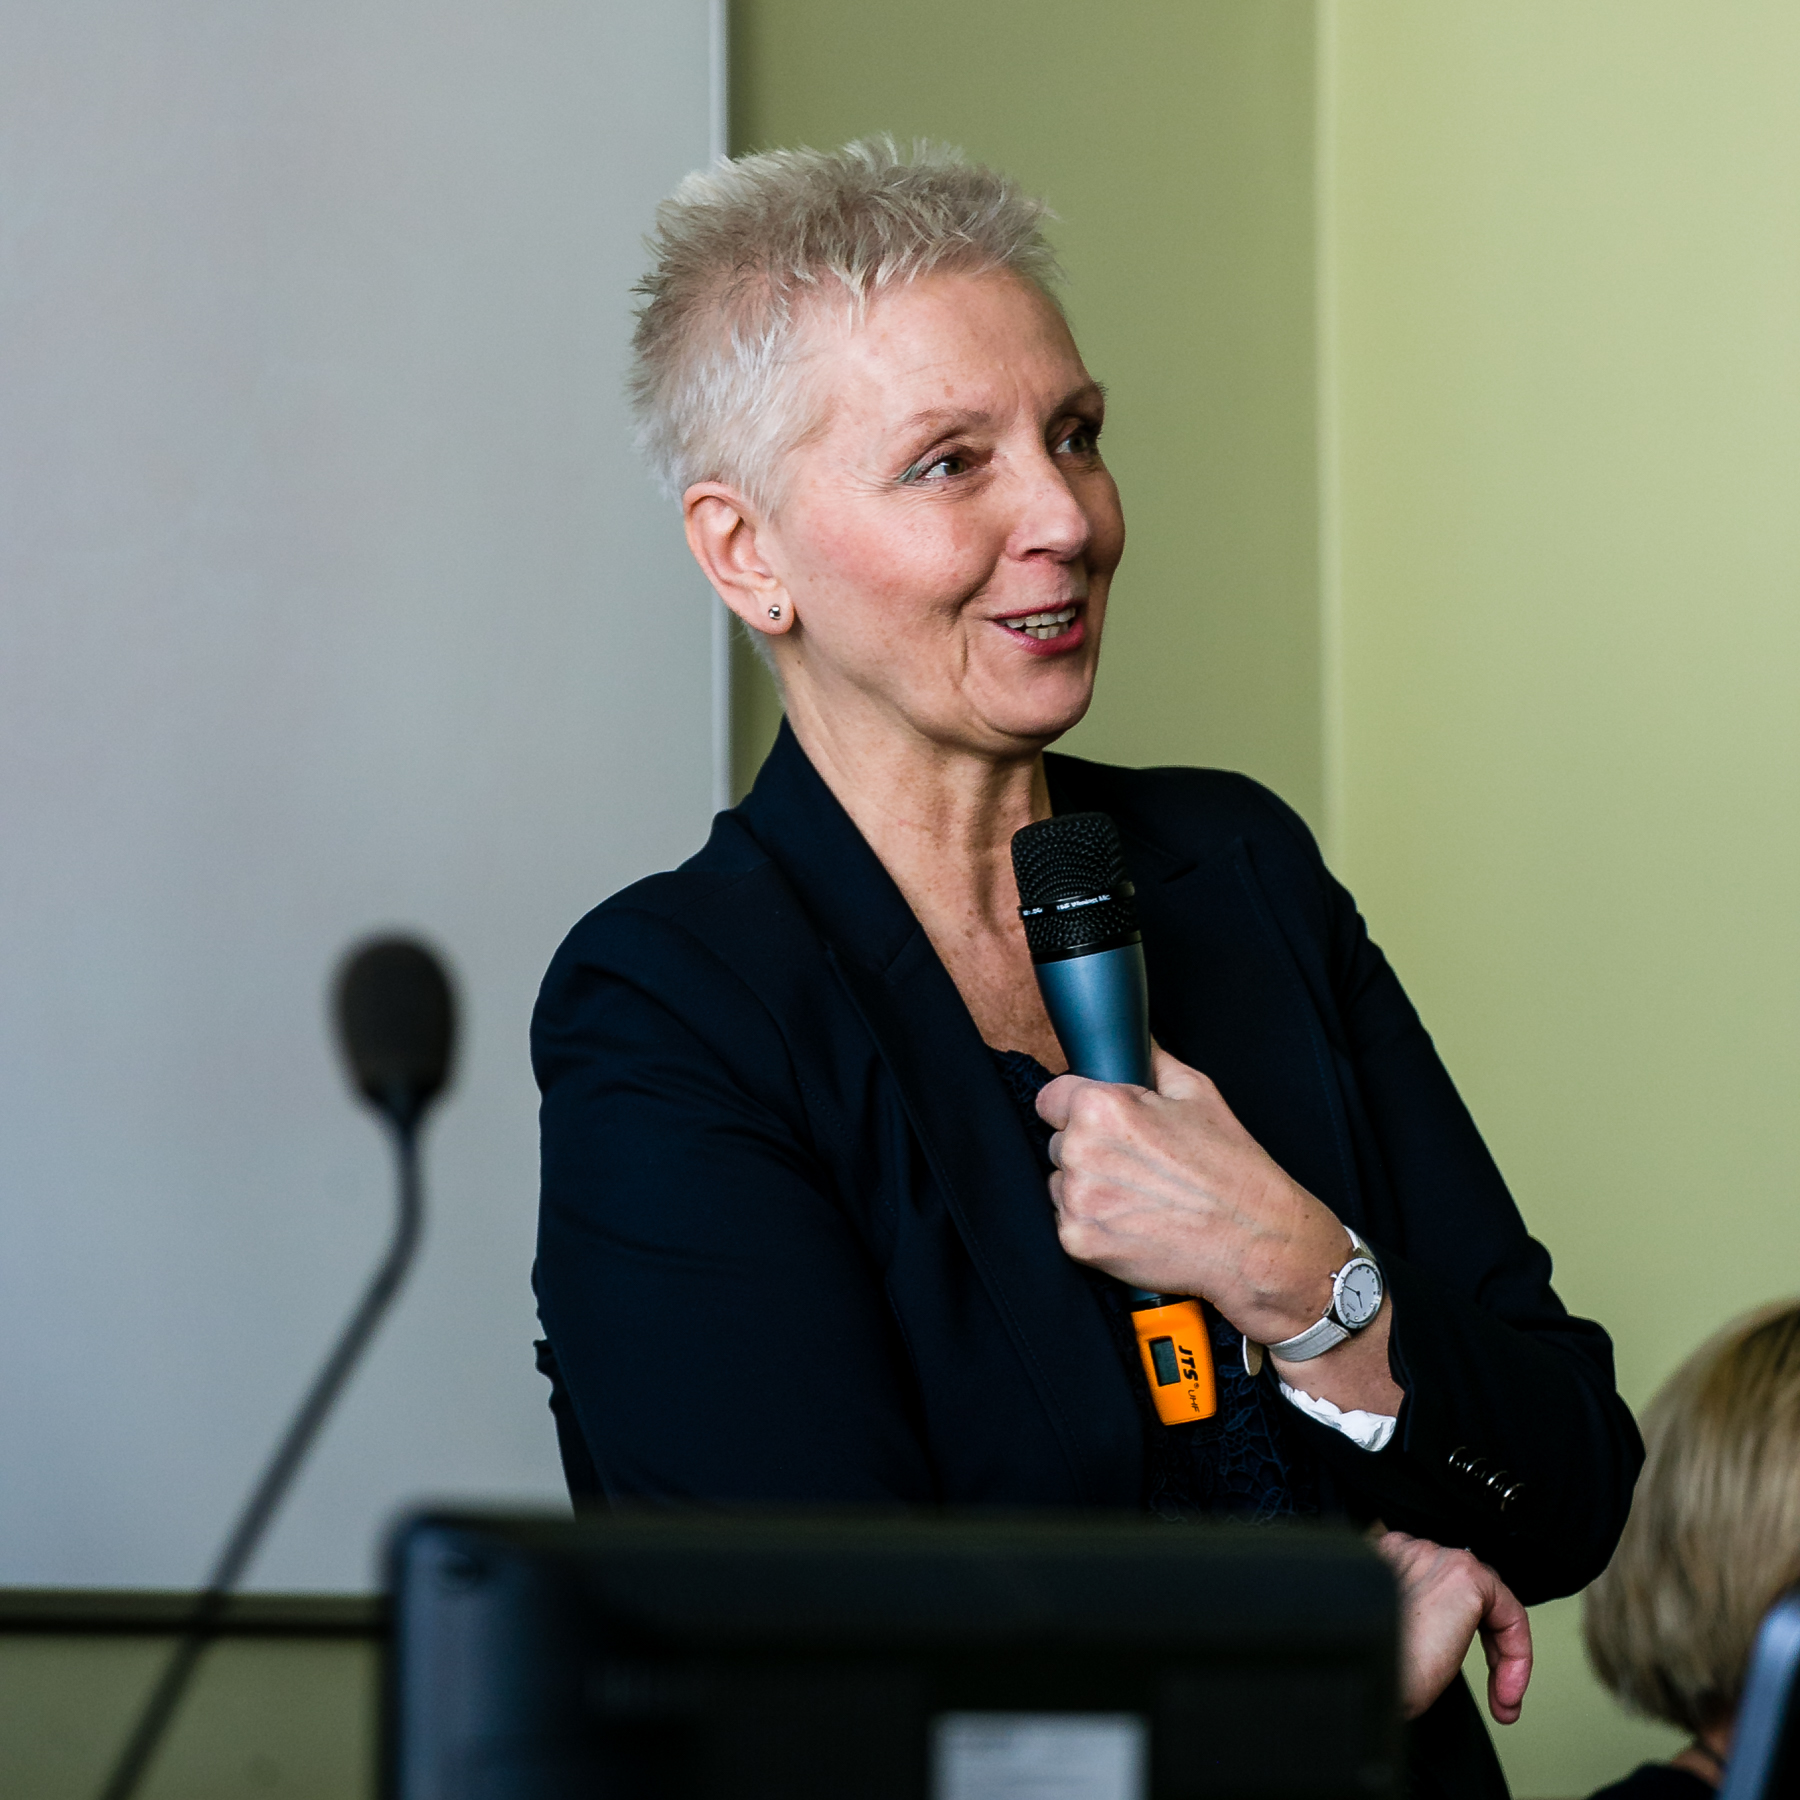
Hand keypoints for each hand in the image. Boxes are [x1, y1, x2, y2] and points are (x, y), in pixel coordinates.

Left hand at [1036, 1045, 1353, 1345]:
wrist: (1255, 1241)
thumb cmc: (1231, 1168)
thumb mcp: (1198, 1093)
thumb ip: (1152, 1060)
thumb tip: (1133, 1042)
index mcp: (1101, 1108)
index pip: (1052, 1097)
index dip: (1077, 1106)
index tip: (1101, 1121)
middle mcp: (1079, 1151)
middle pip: (1057, 1141)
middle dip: (1088, 1146)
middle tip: (1137, 1162)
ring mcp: (1076, 1201)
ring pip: (1061, 1183)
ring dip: (1088, 1186)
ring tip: (1140, 1194)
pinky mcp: (1078, 1241)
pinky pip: (1069, 1222)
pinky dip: (1094, 1222)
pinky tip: (1134, 1221)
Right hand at [1373, 1529, 1531, 1723]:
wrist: (1356, 1675)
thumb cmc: (1362, 1664)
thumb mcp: (1380, 1635)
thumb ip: (1400, 1617)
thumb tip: (1422, 1640)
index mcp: (1380, 1558)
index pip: (1435, 1581)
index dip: (1455, 1631)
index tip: (1450, 1673)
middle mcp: (1407, 1551)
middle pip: (1467, 1591)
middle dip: (1485, 1644)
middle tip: (1493, 1691)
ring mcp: (1437, 1559)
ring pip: (1491, 1600)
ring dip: (1502, 1653)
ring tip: (1502, 1696)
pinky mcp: (1464, 1578)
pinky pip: (1510, 1612)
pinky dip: (1517, 1653)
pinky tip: (1504, 1688)